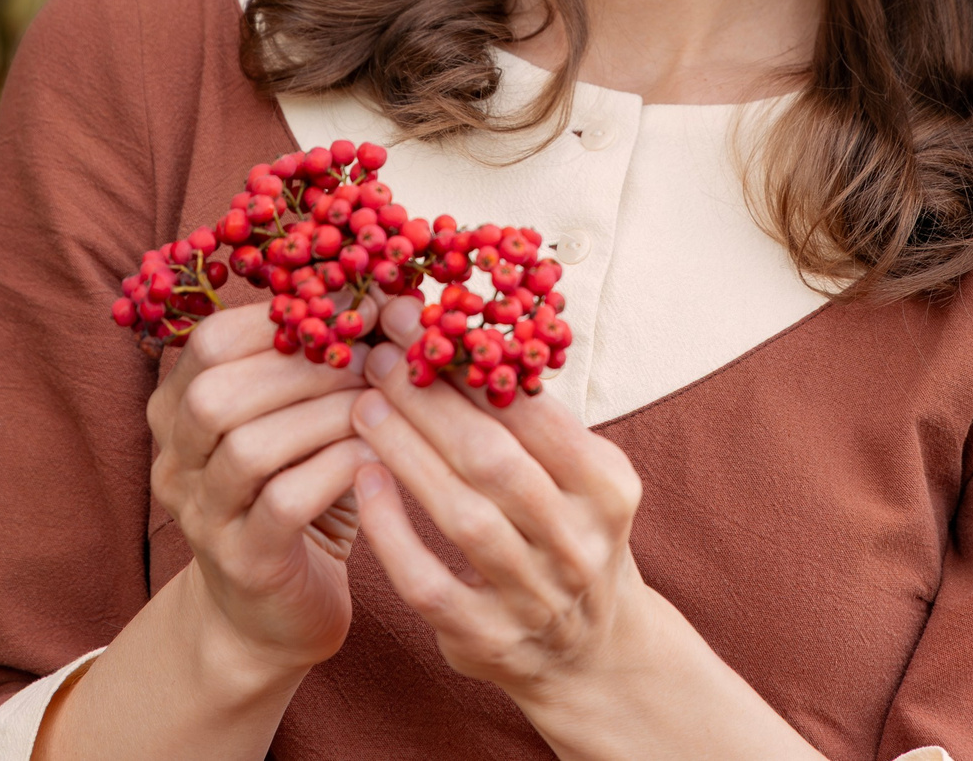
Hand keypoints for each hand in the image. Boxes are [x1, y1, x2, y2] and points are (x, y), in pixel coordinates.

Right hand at [146, 302, 375, 670]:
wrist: (272, 613)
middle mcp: (175, 462)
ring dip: (323, 416)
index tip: (352, 306)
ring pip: (249, 448)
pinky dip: (335, 470)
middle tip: (372, 355)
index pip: (210, 342)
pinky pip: (283, 504)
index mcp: (178, 411)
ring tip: (379, 403)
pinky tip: (376, 457)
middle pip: (216, 394)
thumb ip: (309, 365)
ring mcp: (203, 517)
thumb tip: (383, 292)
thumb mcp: (292, 422)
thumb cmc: (297, 495)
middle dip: (303, 365)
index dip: (282, 316)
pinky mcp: (244, 563)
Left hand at [346, 296, 649, 699]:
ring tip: (363, 405)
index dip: (474, 363)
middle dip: (430, 401)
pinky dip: (392, 531)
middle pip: (495, 461)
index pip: (536, 414)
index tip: (422, 321)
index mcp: (609, 489)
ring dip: (407, 454)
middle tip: (377, 356)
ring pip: (463, 518)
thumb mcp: (578, 477)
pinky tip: (364, 481)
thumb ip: (529, 421)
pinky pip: (429, 582)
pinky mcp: (486, 639)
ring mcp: (535, 598)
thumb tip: (452, 329)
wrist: (592, 652)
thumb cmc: (568, 533)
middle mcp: (579, 545)